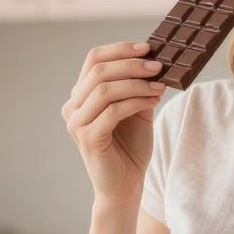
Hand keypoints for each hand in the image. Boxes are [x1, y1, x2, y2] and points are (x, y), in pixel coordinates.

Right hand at [60, 41, 166, 206]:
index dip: (120, 49)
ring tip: (159, 85)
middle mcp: (73, 106)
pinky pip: (112, 111)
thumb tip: (155, 60)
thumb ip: (139, 85)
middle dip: (132, 65)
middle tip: (158, 66)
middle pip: (99, 71)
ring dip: (136, 84)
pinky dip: (135, 102)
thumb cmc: (130, 148)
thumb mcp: (138, 109)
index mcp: (81, 95)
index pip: (94, 59)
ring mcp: (77, 123)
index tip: (147, 47)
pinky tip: (153, 100)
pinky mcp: (87, 138)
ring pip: (104, 89)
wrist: (125, 185)